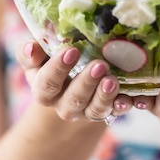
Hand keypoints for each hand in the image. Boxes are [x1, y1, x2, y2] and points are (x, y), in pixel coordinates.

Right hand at [15, 41, 132, 121]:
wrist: (70, 79)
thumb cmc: (51, 61)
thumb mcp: (39, 57)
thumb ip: (31, 52)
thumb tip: (31, 46)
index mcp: (44, 90)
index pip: (47, 83)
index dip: (58, 69)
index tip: (71, 50)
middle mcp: (63, 104)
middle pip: (73, 98)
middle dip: (87, 82)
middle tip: (99, 64)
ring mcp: (85, 111)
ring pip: (94, 109)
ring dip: (104, 95)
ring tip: (113, 80)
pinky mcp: (104, 112)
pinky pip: (114, 112)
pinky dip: (121, 105)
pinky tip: (128, 98)